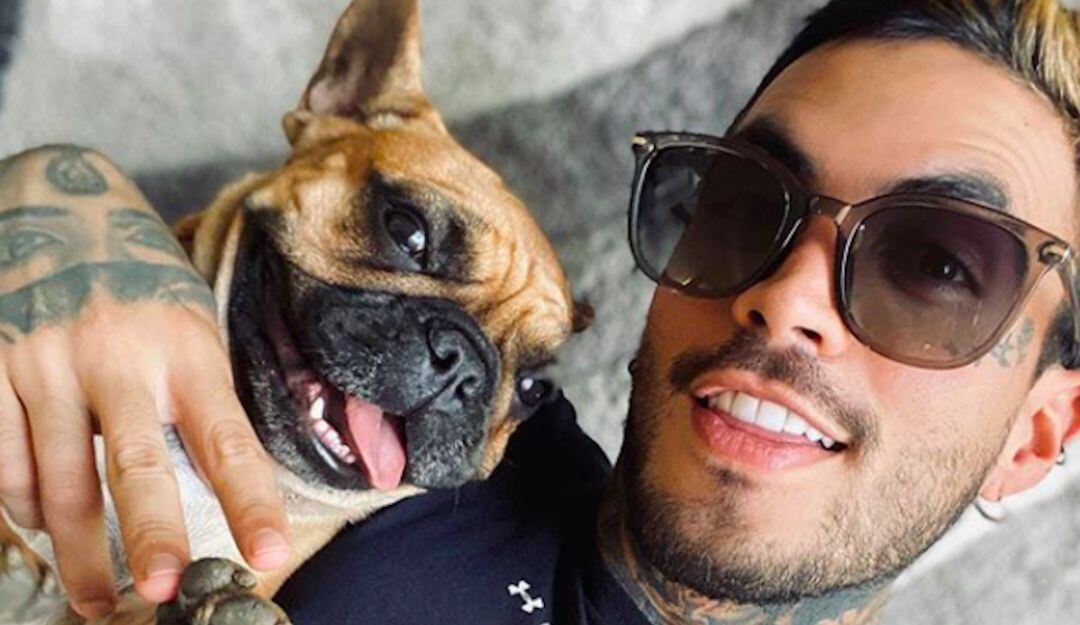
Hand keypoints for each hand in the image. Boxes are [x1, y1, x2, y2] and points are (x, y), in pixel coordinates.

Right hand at [0, 147, 290, 618]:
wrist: (60, 203)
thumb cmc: (142, 282)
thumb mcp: (192, 324)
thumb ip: (202, 397)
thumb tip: (225, 485)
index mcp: (186, 348)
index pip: (227, 438)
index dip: (250, 501)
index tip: (269, 553)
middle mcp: (118, 356)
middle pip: (136, 464)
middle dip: (149, 535)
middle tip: (157, 591)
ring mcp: (46, 361)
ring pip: (59, 481)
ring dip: (77, 550)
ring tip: (96, 597)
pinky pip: (4, 463)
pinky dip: (25, 507)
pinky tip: (43, 527)